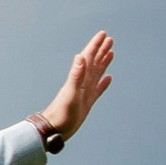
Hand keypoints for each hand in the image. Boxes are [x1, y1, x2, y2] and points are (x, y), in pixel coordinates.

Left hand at [38, 30, 113, 144]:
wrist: (54, 130)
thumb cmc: (61, 113)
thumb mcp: (71, 93)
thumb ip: (76, 75)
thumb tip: (80, 56)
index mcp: (79, 78)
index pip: (89, 57)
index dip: (96, 45)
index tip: (104, 34)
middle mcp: (82, 83)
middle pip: (94, 62)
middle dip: (101, 50)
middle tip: (109, 39)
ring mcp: (85, 92)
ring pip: (97, 73)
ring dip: (103, 62)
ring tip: (110, 53)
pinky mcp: (87, 102)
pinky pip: (98, 88)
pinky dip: (104, 82)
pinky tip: (108, 78)